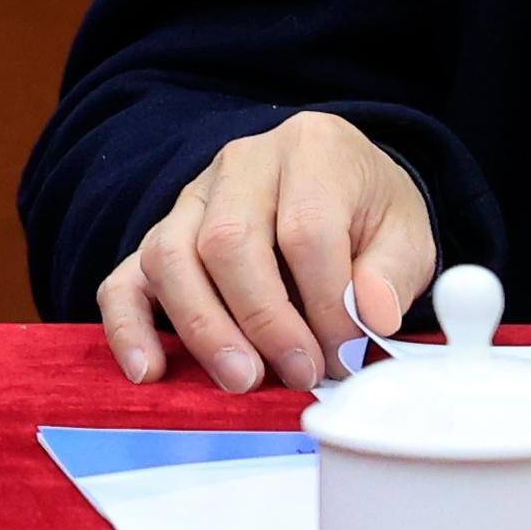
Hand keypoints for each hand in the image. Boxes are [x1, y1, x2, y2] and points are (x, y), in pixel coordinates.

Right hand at [97, 110, 436, 392]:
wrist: (338, 188)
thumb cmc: (370, 216)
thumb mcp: (407, 234)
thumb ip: (393, 272)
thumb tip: (371, 315)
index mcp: (311, 150)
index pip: (306, 229)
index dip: (326, 302)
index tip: (349, 354)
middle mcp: (241, 164)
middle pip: (227, 241)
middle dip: (263, 320)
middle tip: (299, 374)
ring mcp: (190, 199)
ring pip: (170, 257)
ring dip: (204, 328)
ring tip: (243, 379)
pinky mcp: (159, 238)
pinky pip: (123, 278)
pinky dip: (127, 328)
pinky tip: (148, 372)